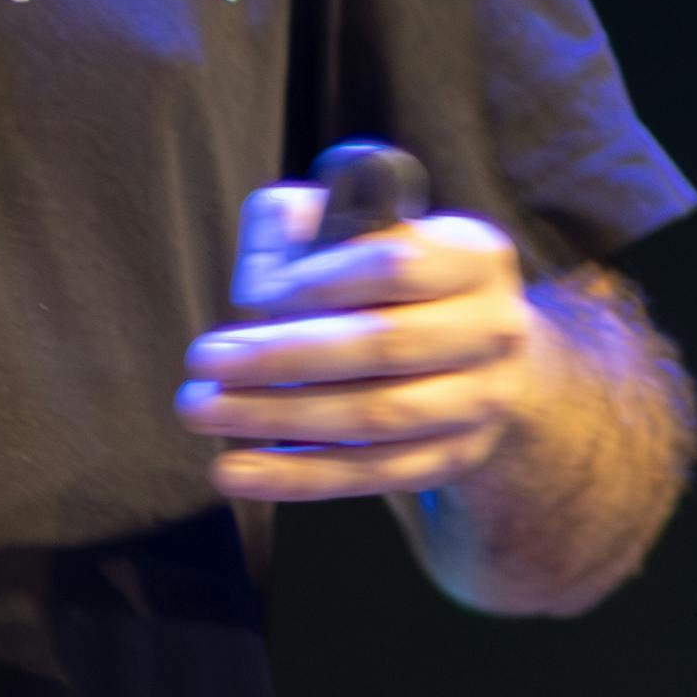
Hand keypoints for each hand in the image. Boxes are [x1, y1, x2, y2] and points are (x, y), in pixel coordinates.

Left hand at [177, 212, 541, 503]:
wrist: (478, 358)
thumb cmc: (396, 283)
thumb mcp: (368, 228)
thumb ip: (315, 221)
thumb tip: (271, 254)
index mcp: (474, 256)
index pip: (397, 265)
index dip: (320, 283)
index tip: (254, 298)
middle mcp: (492, 330)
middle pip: (385, 346)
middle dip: (284, 356)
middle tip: (204, 359)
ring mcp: (479, 401)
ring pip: (375, 417)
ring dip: (280, 417)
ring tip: (204, 410)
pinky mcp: (452, 458)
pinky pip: (368, 473)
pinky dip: (297, 476)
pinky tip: (235, 470)